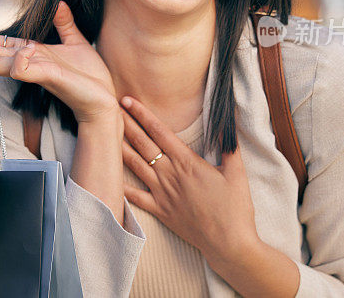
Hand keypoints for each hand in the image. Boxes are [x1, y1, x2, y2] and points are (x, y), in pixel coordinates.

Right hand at [0, 2, 118, 123]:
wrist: (104, 99)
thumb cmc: (90, 76)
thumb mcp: (76, 43)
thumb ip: (64, 24)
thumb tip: (59, 3)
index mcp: (30, 52)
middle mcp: (26, 63)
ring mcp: (34, 72)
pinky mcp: (46, 78)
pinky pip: (23, 71)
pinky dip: (20, 61)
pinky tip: (25, 50)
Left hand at [120, 96, 259, 265]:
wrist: (228, 242)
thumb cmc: (235, 208)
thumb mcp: (237, 173)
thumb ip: (230, 147)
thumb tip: (229, 123)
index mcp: (187, 162)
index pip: (160, 131)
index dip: (142, 114)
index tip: (129, 100)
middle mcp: (170, 174)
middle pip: (143, 143)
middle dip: (126, 124)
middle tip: (111, 108)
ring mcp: (162, 193)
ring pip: (135, 165)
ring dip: (120, 147)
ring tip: (106, 132)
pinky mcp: (159, 210)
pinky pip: (135, 197)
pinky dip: (121, 186)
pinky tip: (109, 176)